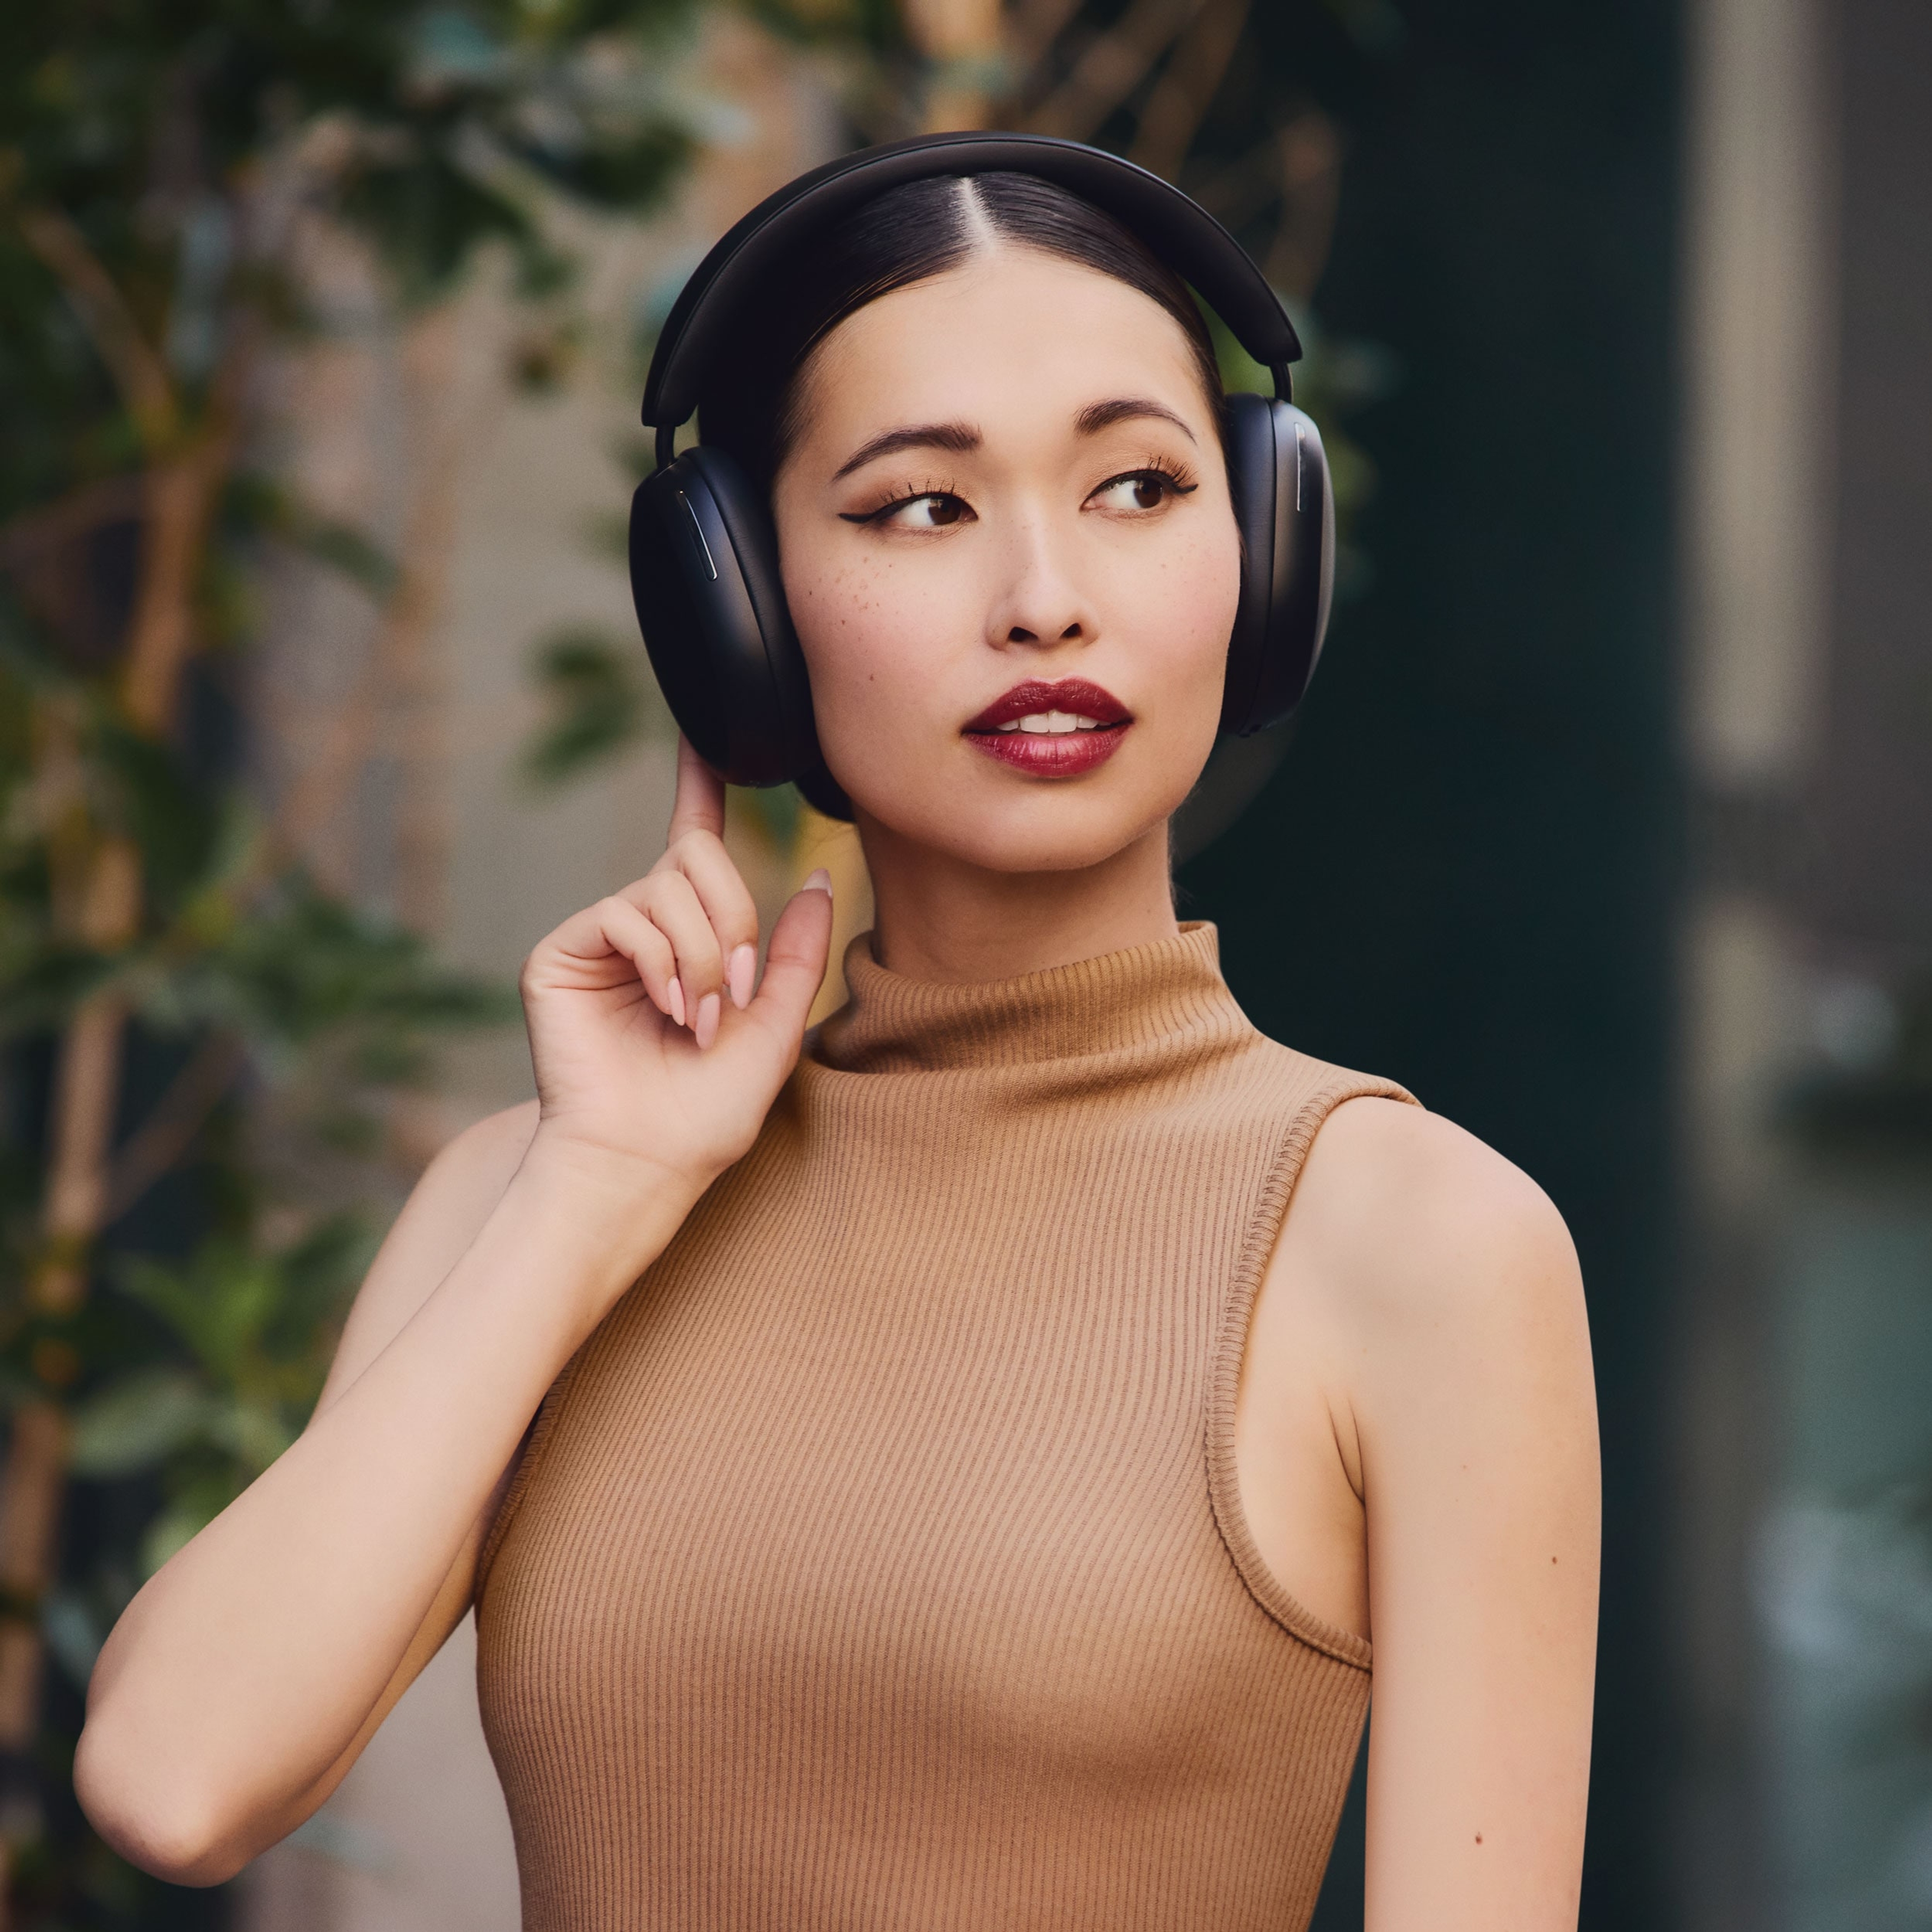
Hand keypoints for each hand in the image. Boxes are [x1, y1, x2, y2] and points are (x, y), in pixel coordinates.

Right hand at [518, 737, 833, 1190]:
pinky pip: (626, 913)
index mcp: (690, 937)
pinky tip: (667, 1010)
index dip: (699, 784)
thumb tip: (819, 878)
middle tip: (734, 995)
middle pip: (698, 858)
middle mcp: (641, 926)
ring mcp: (598, 937)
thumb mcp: (776, 1025)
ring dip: (703, 957)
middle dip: (734, 923)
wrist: (647, 1161)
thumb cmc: (706, 1112)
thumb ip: (796, 953)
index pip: (696, 844)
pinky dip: (663, 962)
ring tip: (696, 1020)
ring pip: (667, 887)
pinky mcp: (561, 952)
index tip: (708, 737)